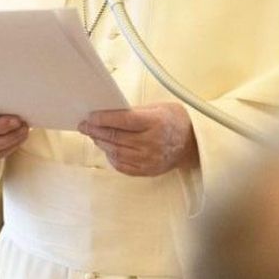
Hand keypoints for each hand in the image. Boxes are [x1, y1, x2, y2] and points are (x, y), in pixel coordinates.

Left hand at [79, 102, 196, 176]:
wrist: (194, 144)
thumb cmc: (176, 121)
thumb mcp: (159, 108)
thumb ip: (134, 111)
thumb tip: (108, 113)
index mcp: (155, 122)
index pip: (122, 120)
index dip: (102, 118)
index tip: (90, 117)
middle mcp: (151, 142)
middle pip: (115, 137)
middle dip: (96, 130)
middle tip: (84, 126)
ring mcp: (149, 159)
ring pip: (115, 151)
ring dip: (101, 143)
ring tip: (94, 136)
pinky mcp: (147, 170)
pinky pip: (122, 165)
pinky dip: (111, 157)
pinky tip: (108, 149)